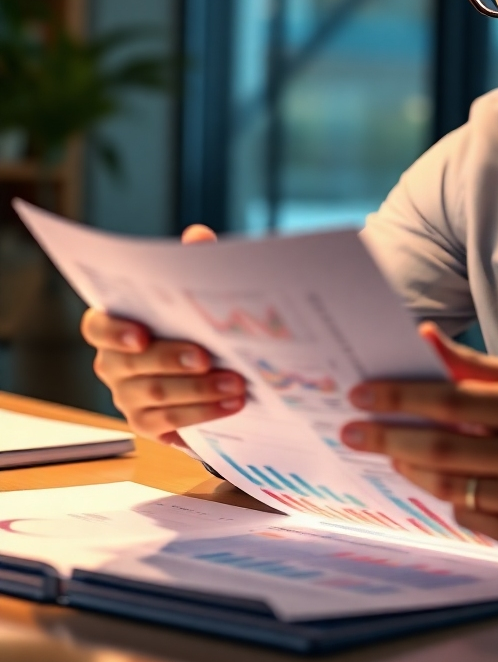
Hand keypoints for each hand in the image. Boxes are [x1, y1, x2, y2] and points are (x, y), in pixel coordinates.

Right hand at [81, 224, 245, 446]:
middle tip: (207, 356)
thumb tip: (198, 236)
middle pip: (133, 365)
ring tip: (236, 384)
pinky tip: (231, 405)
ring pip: (156, 395)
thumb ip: (193, 262)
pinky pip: (170, 422)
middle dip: (173, 360)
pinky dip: (203, 413)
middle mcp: (113, 364)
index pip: (98, 327)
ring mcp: (127, 397)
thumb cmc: (195, 322)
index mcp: (114, 326)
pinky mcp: (148, 424)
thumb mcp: (195, 292)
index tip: (142, 335)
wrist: (215, 367)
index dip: (116, 332)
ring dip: (198, 390)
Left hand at [340, 323, 497, 553]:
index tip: (361, 395)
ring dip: (411, 469)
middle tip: (350, 432)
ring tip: (392, 454)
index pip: (452, 400)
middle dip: (387, 438)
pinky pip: (468, 518)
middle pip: (442, 449)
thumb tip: (423, 337)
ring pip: (449, 488)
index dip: (400, 397)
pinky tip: (443, 481)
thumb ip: (476, 365)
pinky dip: (449, 498)